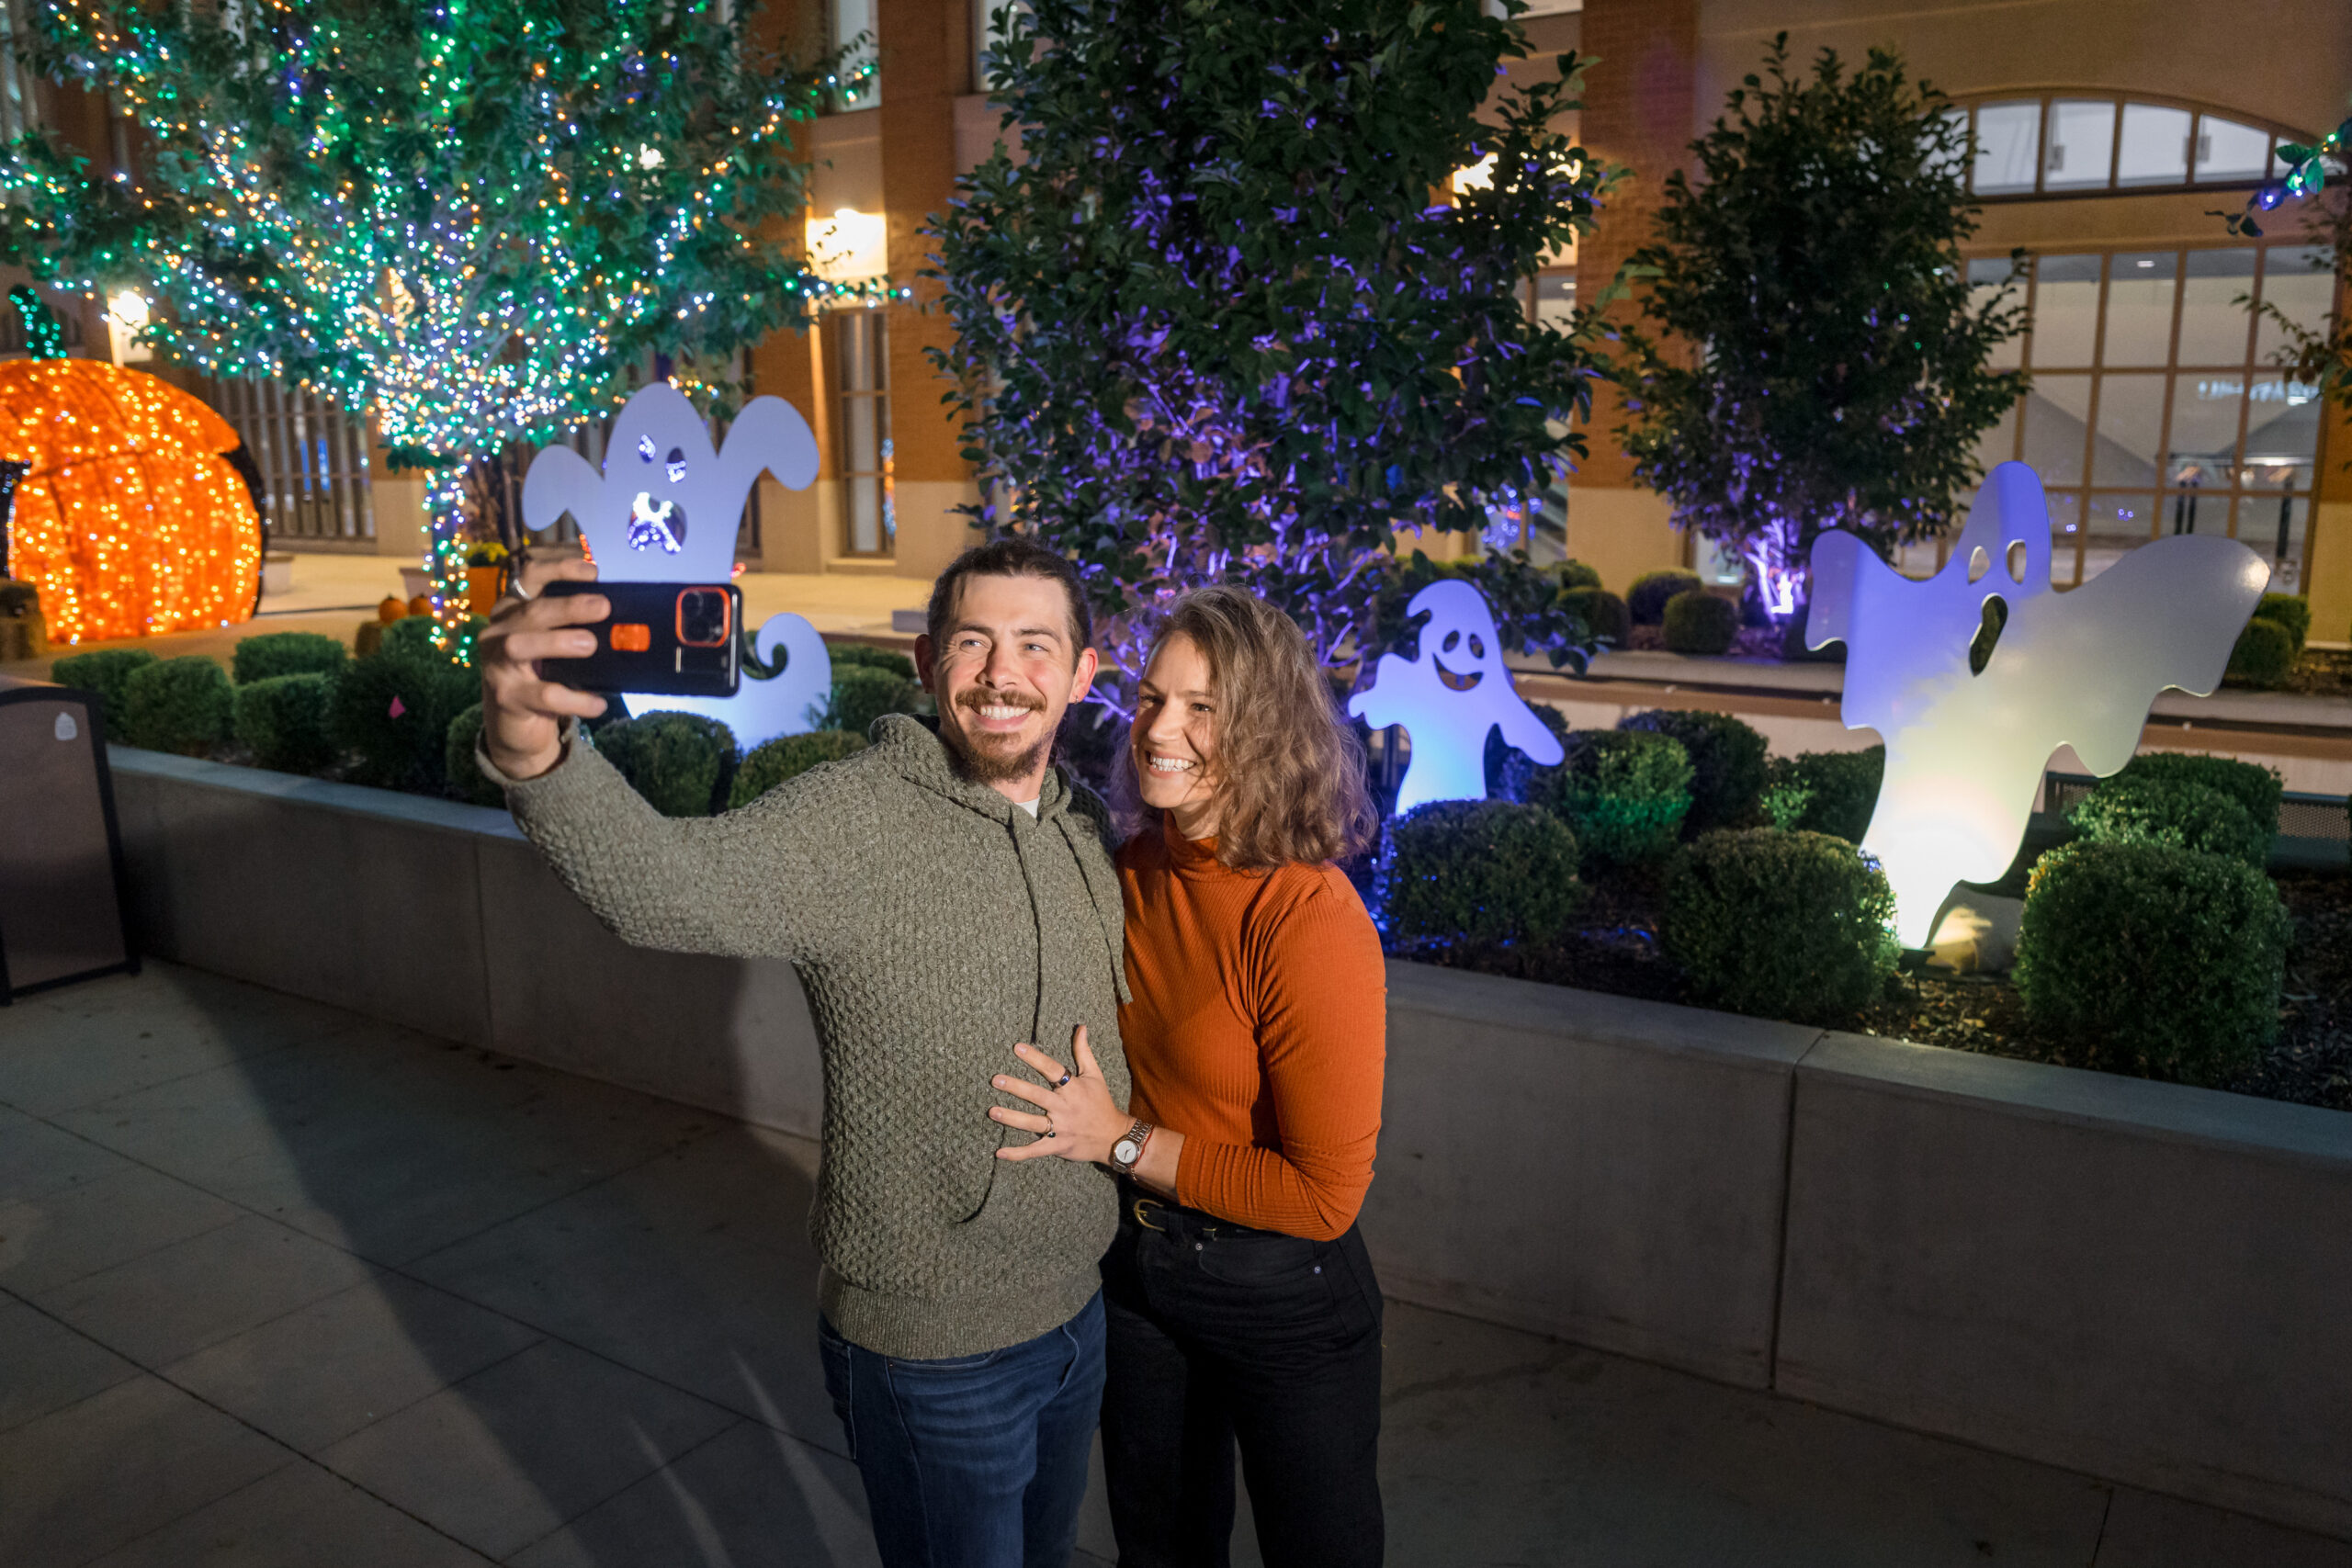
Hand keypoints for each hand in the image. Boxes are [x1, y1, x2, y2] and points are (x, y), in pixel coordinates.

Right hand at [476, 554, 608, 780]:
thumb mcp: (553, 642)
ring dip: (558, 642)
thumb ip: (574, 624)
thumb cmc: (541, 673)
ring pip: (521, 646)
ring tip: (591, 644)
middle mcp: (498, 631)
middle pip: (530, 611)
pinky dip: (574, 699)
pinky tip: (598, 703)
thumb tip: (622, 613)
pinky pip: (542, 696)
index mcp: (513, 609)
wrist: (515, 723)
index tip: (593, 571)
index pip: (530, 576)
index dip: (559, 567)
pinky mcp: (506, 697)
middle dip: (567, 606)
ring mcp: (497, 665)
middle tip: (603, 607)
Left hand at [990, 1026, 1125, 1163]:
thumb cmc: (1101, 1103)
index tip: (1017, 1048)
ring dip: (1011, 1118)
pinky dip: (1018, 1153)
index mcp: (1073, 1088)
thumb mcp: (1095, 1075)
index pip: (1052, 1069)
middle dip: (1016, 1087)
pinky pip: (1035, 1150)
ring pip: (1032, 1123)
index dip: (1035, 1058)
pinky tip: (999, 1152)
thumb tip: (1080, 1027)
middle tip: (995, 1080)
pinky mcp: (1058, 1146)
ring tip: (992, 1111)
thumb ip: (1083, 1052)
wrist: (1114, 1137)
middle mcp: (1064, 1107)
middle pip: (1037, 1095)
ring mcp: (1060, 1128)